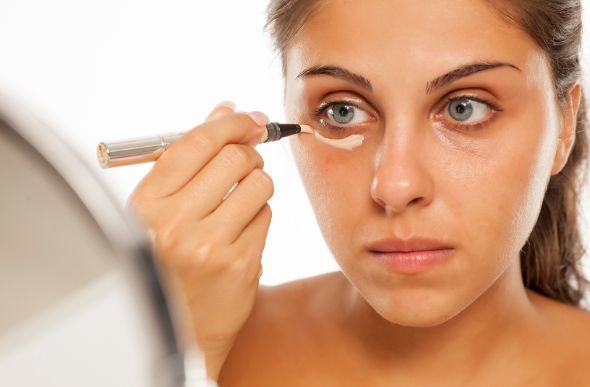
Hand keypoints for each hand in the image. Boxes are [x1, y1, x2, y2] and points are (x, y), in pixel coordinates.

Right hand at [127, 101, 272, 379]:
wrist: (179, 329)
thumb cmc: (167, 262)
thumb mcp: (159, 210)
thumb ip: (190, 157)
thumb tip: (226, 110)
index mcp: (146, 204)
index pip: (195, 143)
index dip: (230, 124)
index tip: (251, 120)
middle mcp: (175, 223)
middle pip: (235, 158)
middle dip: (249, 154)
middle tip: (246, 163)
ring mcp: (210, 246)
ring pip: (259, 185)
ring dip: (256, 186)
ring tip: (239, 204)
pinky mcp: (241, 265)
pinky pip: (266, 216)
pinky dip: (259, 217)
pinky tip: (241, 234)